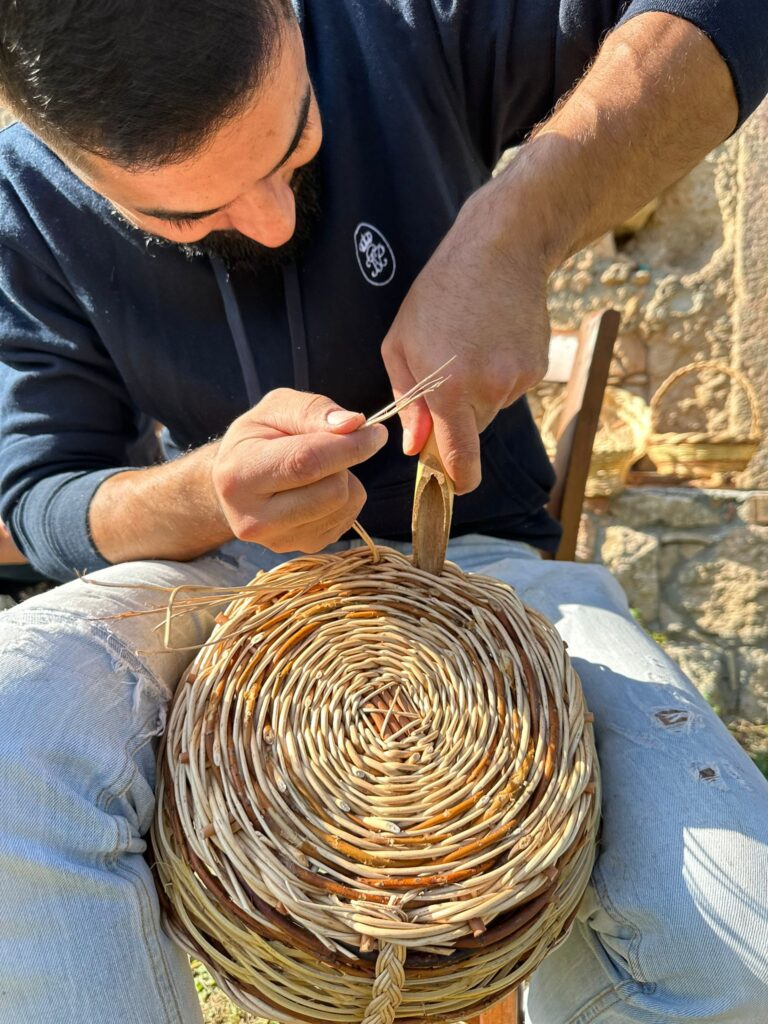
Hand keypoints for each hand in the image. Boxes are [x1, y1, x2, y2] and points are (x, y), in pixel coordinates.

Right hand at [211, 389, 386, 552]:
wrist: (238, 480)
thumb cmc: (258, 438)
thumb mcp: (275, 409)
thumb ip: (313, 410)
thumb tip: (354, 424)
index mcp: (240, 475)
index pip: (307, 463)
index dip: (349, 446)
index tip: (376, 432)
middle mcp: (254, 518)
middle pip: (333, 490)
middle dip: (343, 462)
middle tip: (326, 449)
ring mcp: (278, 540)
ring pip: (345, 505)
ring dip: (344, 479)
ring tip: (317, 470)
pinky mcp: (302, 547)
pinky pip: (348, 519)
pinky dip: (343, 498)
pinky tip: (318, 489)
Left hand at [381, 176, 550, 493]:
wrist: (500, 250)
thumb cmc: (438, 295)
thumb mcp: (401, 344)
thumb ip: (408, 401)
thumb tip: (416, 447)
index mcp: (450, 387)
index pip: (459, 456)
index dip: (457, 479)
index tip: (453, 487)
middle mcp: (488, 388)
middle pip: (472, 432)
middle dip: (457, 419)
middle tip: (447, 375)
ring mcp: (518, 378)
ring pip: (491, 409)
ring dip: (479, 391)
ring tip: (470, 345)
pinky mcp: (537, 367)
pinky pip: (512, 388)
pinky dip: (500, 374)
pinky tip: (491, 339)